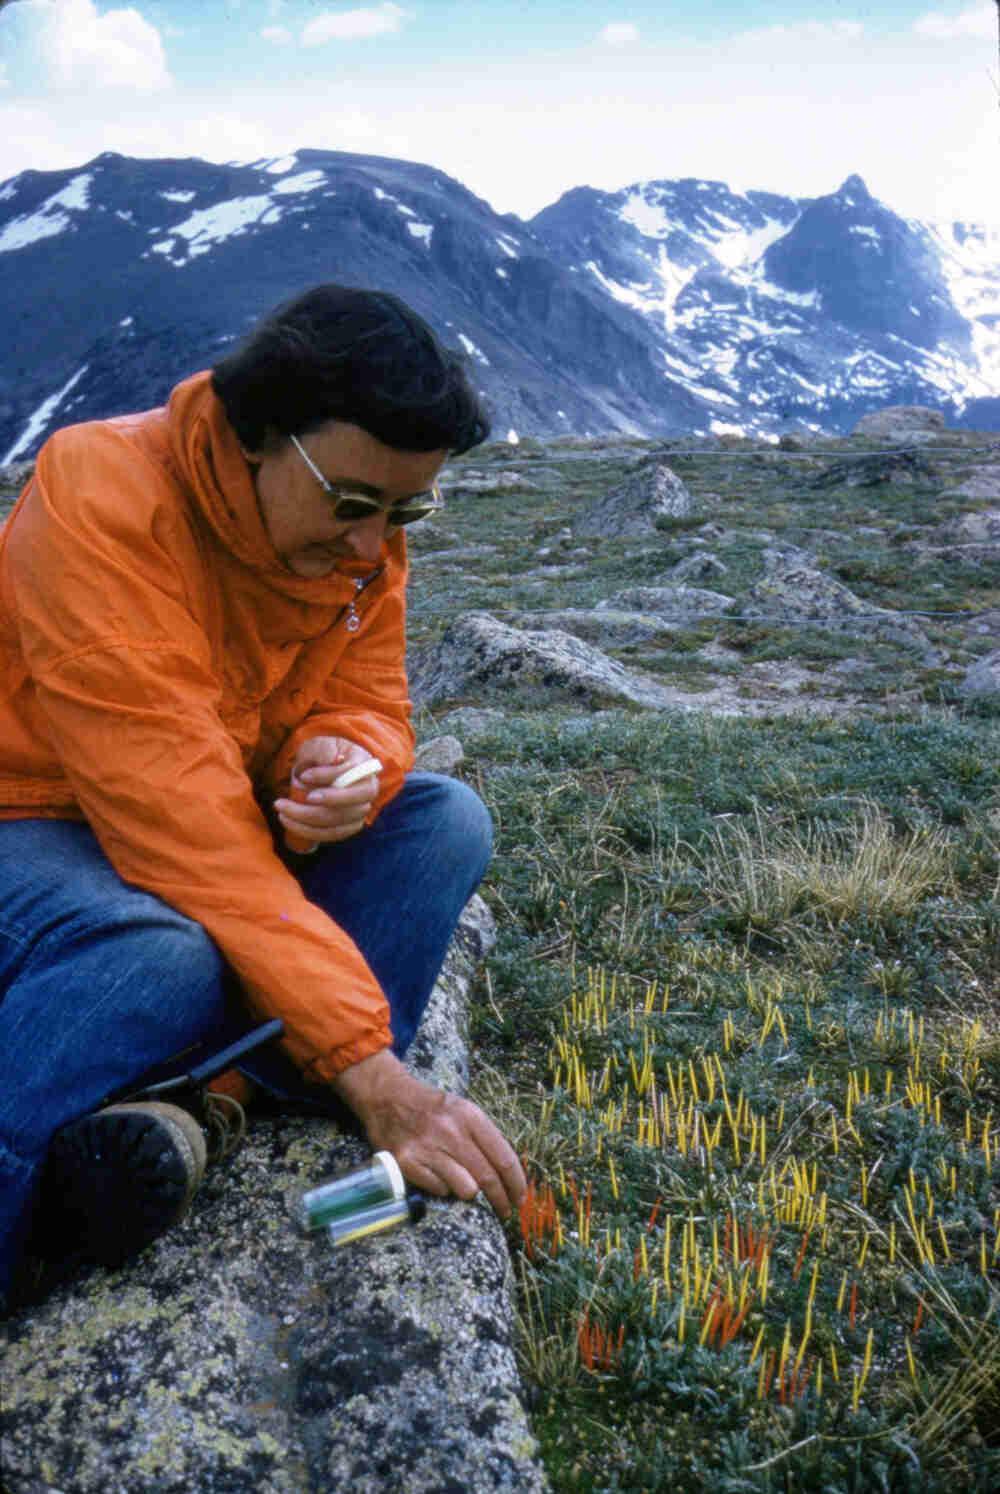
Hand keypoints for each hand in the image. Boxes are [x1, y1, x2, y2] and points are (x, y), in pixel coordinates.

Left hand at [275, 736, 379, 850]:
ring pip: (336, 824)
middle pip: (348, 808)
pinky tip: (290, 822)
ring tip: (281, 813)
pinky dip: (309, 831)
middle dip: (313, 810)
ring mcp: (361, 810)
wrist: (325, 763)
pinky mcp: (350, 825)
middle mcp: (369, 790)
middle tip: (284, 804)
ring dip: (305, 823)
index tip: (303, 776)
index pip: (352, 775)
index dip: (329, 777)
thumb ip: (325, 752)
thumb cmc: (323, 752)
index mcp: (365, 766)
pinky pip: (331, 835)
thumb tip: (332, 761)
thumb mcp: (322, 745)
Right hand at [332, 1048, 526, 1219]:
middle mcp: (451, 1131)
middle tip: (505, 1211)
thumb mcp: (463, 1110)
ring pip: (466, 1189)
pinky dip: (443, 1188)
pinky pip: (439, 1190)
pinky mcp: (408, 1162)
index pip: (504, 1158)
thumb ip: (485, 1137)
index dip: (517, 1184)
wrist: (388, 1097)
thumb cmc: (432, 1108)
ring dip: (469, 1192)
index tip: (520, 1198)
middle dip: (501, 1200)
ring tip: (464, 1185)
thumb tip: (510, 1174)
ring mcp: (428, 1148)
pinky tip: (437, 1175)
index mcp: (470, 1116)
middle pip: (488, 1178)